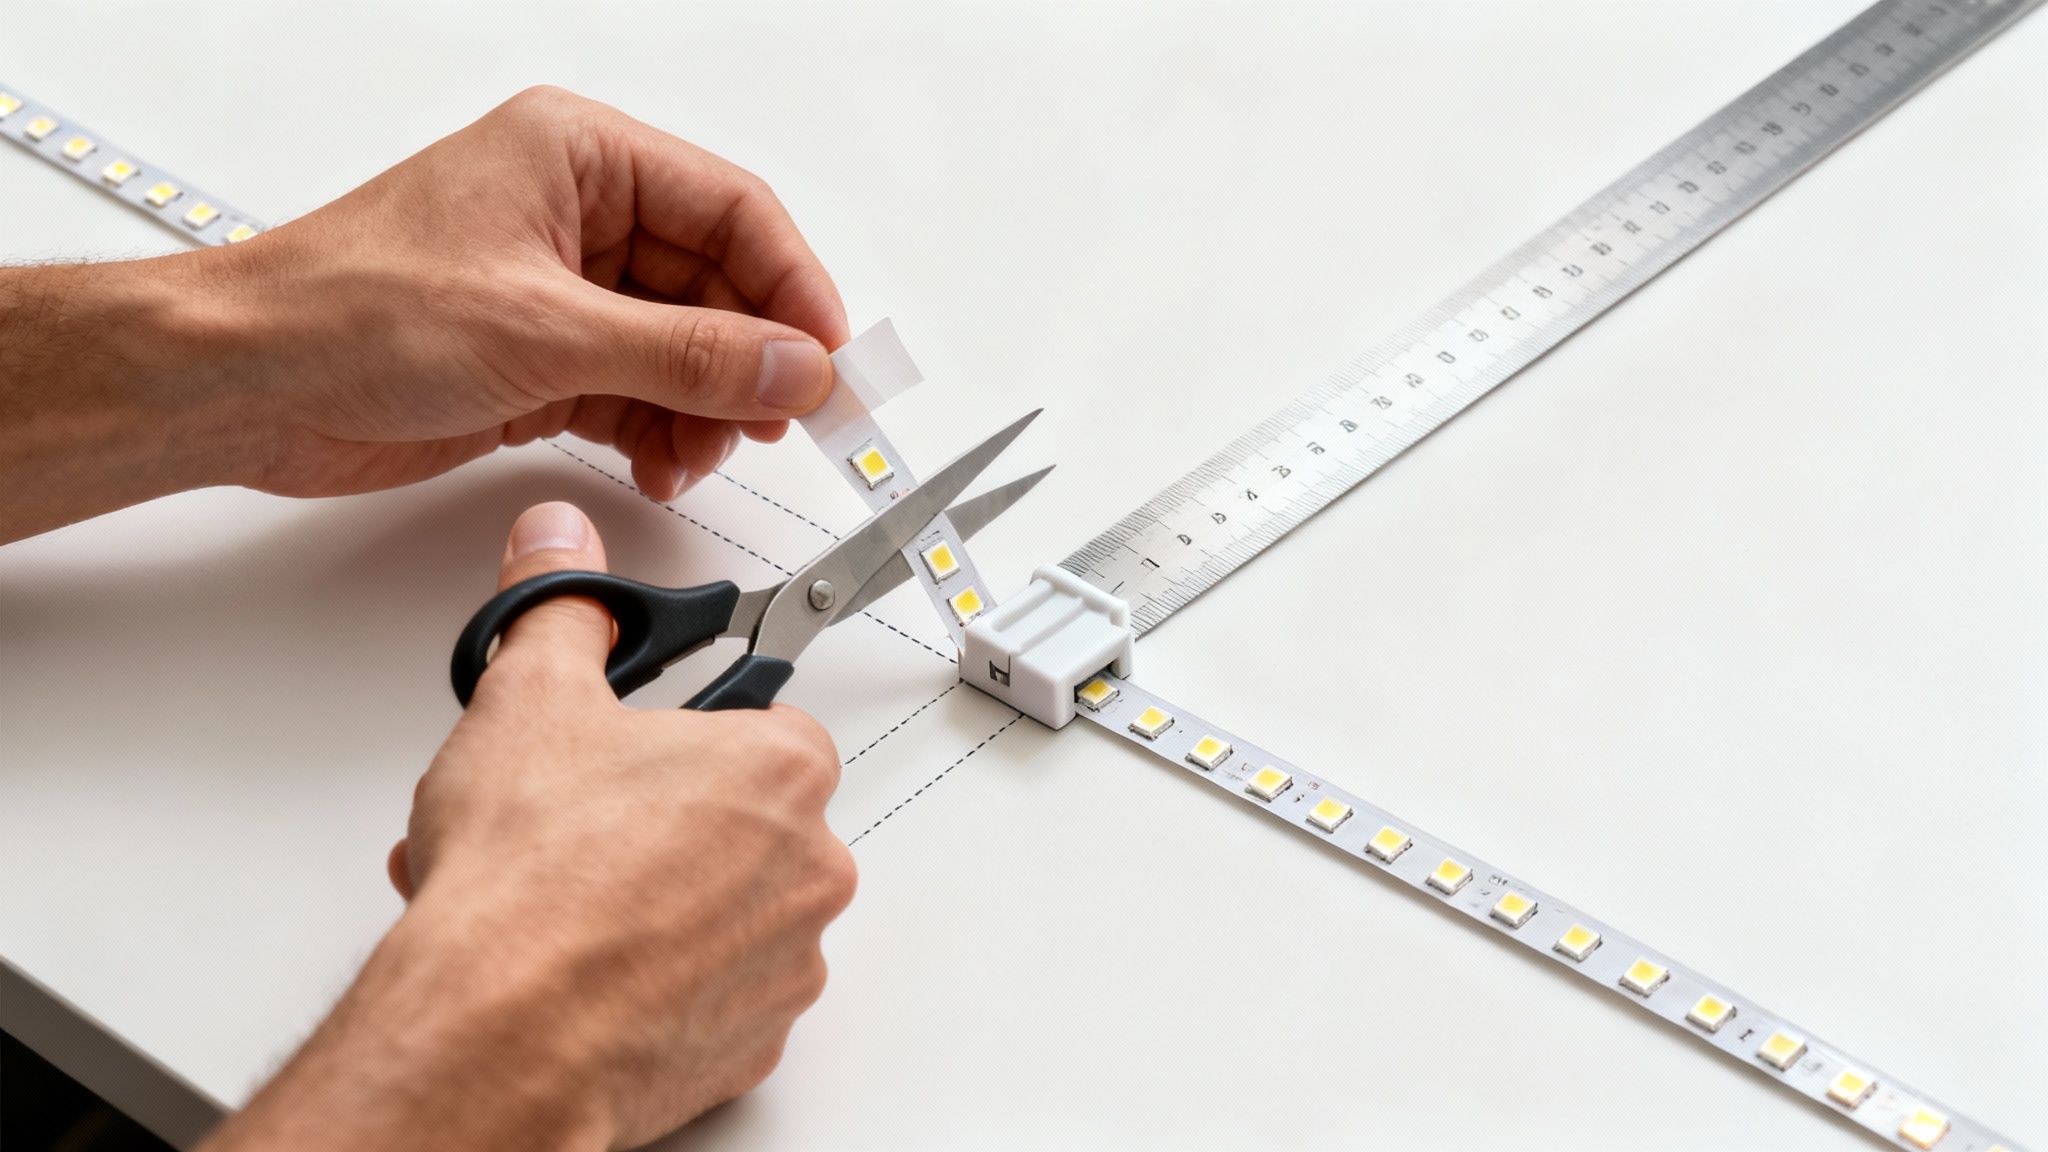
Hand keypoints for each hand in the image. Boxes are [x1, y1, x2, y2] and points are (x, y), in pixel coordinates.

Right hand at [202, 502, 855, 1151]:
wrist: (498, 1037)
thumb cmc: (528, 883)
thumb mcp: (526, 698)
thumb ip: (558, 609)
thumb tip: (560, 549)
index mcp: (781, 771)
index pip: (768, 724)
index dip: (689, 731)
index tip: (641, 746)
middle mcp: (807, 870)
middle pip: (741, 821)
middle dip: (654, 820)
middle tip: (570, 825)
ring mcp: (783, 966)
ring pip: (721, 912)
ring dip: (648, 901)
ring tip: (547, 898)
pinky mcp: (747, 1046)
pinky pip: (707, 996)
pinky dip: (649, 982)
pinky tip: (570, 966)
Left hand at [214, 86, 849, 499]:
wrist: (248, 385)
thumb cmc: (351, 311)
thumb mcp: (547, 331)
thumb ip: (689, 354)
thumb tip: (795, 366)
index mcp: (579, 156)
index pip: (732, 211)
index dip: (793, 286)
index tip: (831, 360)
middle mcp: (577, 216)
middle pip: (716, 286)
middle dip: (749, 361)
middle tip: (786, 422)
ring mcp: (561, 292)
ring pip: (683, 348)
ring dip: (705, 408)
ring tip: (700, 452)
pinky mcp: (542, 359)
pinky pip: (640, 391)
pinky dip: (662, 431)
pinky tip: (661, 462)